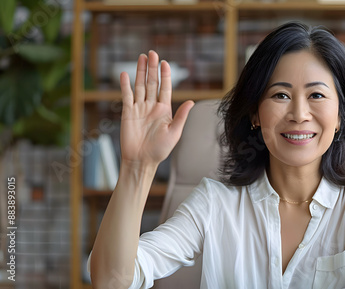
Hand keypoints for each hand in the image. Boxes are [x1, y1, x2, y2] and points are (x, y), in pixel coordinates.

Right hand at [119, 50, 193, 166]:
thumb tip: (191, 102)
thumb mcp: (174, 132)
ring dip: (141, 72)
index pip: (165, 88)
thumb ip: (181, 116)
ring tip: (142, 57)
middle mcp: (152, 106)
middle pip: (152, 83)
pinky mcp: (127, 113)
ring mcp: (139, 108)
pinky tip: (124, 74)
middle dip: (153, 68)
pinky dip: (125, 85)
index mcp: (164, 110)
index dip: (165, 75)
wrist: (141, 161)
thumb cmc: (160, 150)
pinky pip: (126, 96)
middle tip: (153, 53)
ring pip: (140, 86)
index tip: (165, 63)